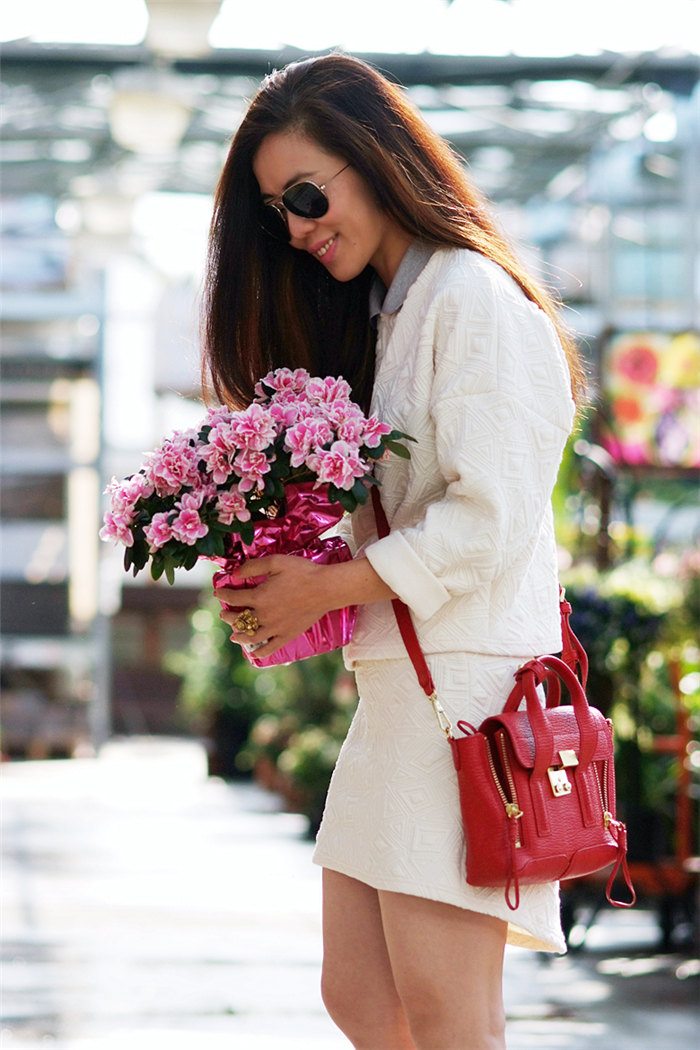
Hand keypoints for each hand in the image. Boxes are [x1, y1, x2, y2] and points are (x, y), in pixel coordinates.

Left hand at [216, 554, 333, 658]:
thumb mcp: (276, 562)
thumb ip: (253, 566)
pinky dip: (259, 652)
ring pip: (250, 636)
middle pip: (238, 619)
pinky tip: (254, 652)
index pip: (233, 598)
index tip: (218, 593)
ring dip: (238, 635)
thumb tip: (234, 573)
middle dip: (228, 616)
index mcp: (259, 596)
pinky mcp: (287, 635)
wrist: (326, 588)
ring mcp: (275, 628)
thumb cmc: (302, 572)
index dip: (223, 595)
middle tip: (224, 613)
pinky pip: (270, 648)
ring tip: (234, 635)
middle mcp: (264, 615)